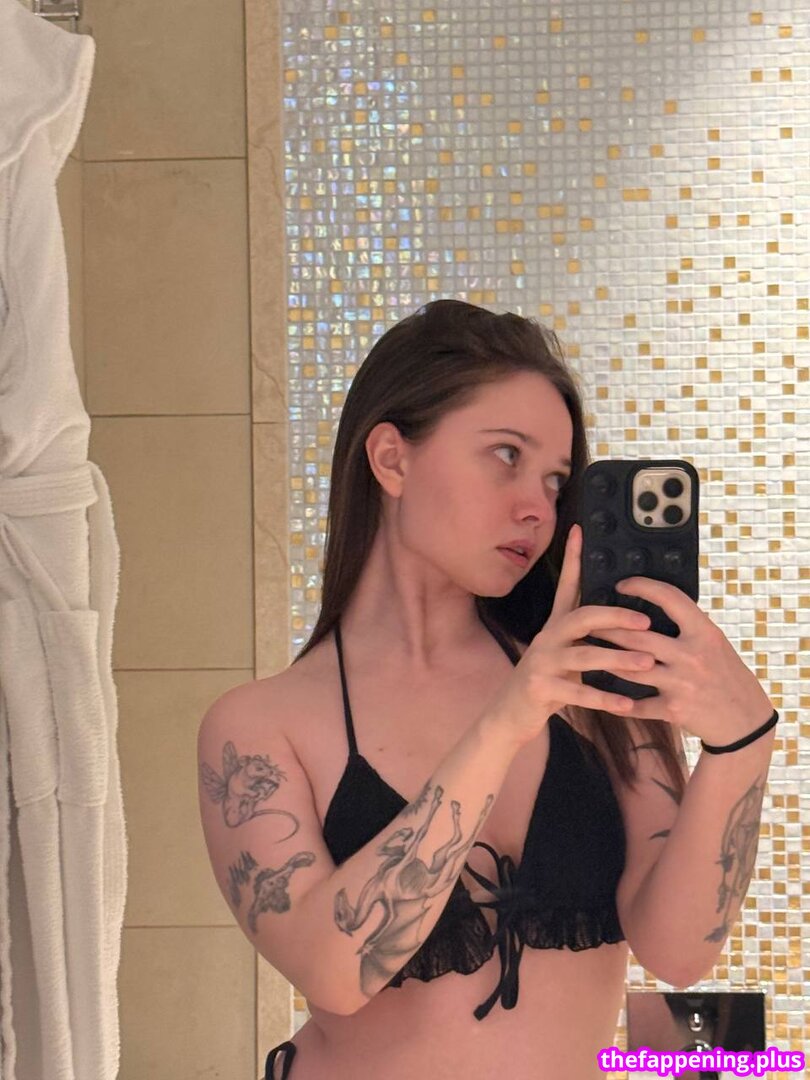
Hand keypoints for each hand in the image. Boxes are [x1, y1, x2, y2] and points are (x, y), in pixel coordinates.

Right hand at [483, 523, 658, 745]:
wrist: (509, 714)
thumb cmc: (547, 682)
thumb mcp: (562, 653)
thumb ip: (584, 637)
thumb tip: (619, 618)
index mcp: (555, 627)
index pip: (566, 586)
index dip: (572, 559)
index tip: (580, 531)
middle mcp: (546, 639)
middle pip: (581, 617)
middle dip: (615, 616)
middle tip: (646, 621)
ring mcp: (541, 663)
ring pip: (584, 656)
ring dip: (618, 660)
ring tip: (647, 664)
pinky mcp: (539, 689)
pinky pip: (577, 693)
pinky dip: (604, 699)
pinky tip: (627, 705)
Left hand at [594, 576, 773, 744]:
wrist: (744, 721)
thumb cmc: (727, 675)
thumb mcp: (714, 643)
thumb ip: (688, 627)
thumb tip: (656, 602)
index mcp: (704, 632)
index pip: (670, 597)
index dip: (642, 586)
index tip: (621, 584)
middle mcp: (692, 655)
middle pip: (638, 637)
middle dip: (608, 629)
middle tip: (587, 622)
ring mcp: (681, 684)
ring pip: (629, 669)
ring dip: (605, 660)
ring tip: (587, 651)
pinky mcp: (673, 709)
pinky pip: (636, 704)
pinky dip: (617, 700)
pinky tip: (599, 694)